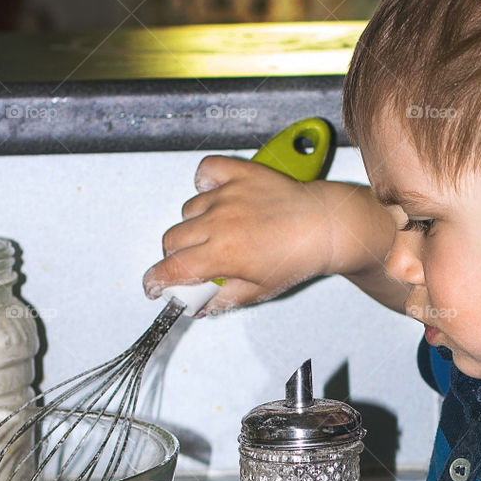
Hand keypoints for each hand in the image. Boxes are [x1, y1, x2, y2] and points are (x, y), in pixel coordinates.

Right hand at [143, 158, 389, 314]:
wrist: (325, 227)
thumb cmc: (298, 258)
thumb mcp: (259, 291)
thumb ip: (221, 300)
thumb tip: (198, 308)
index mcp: (222, 254)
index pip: (170, 269)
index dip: (155, 282)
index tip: (155, 286)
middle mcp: (219, 221)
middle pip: (172, 239)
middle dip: (175, 255)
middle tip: (194, 262)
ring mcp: (227, 194)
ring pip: (187, 210)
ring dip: (194, 224)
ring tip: (218, 230)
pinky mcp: (239, 173)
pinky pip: (205, 171)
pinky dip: (204, 182)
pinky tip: (216, 195)